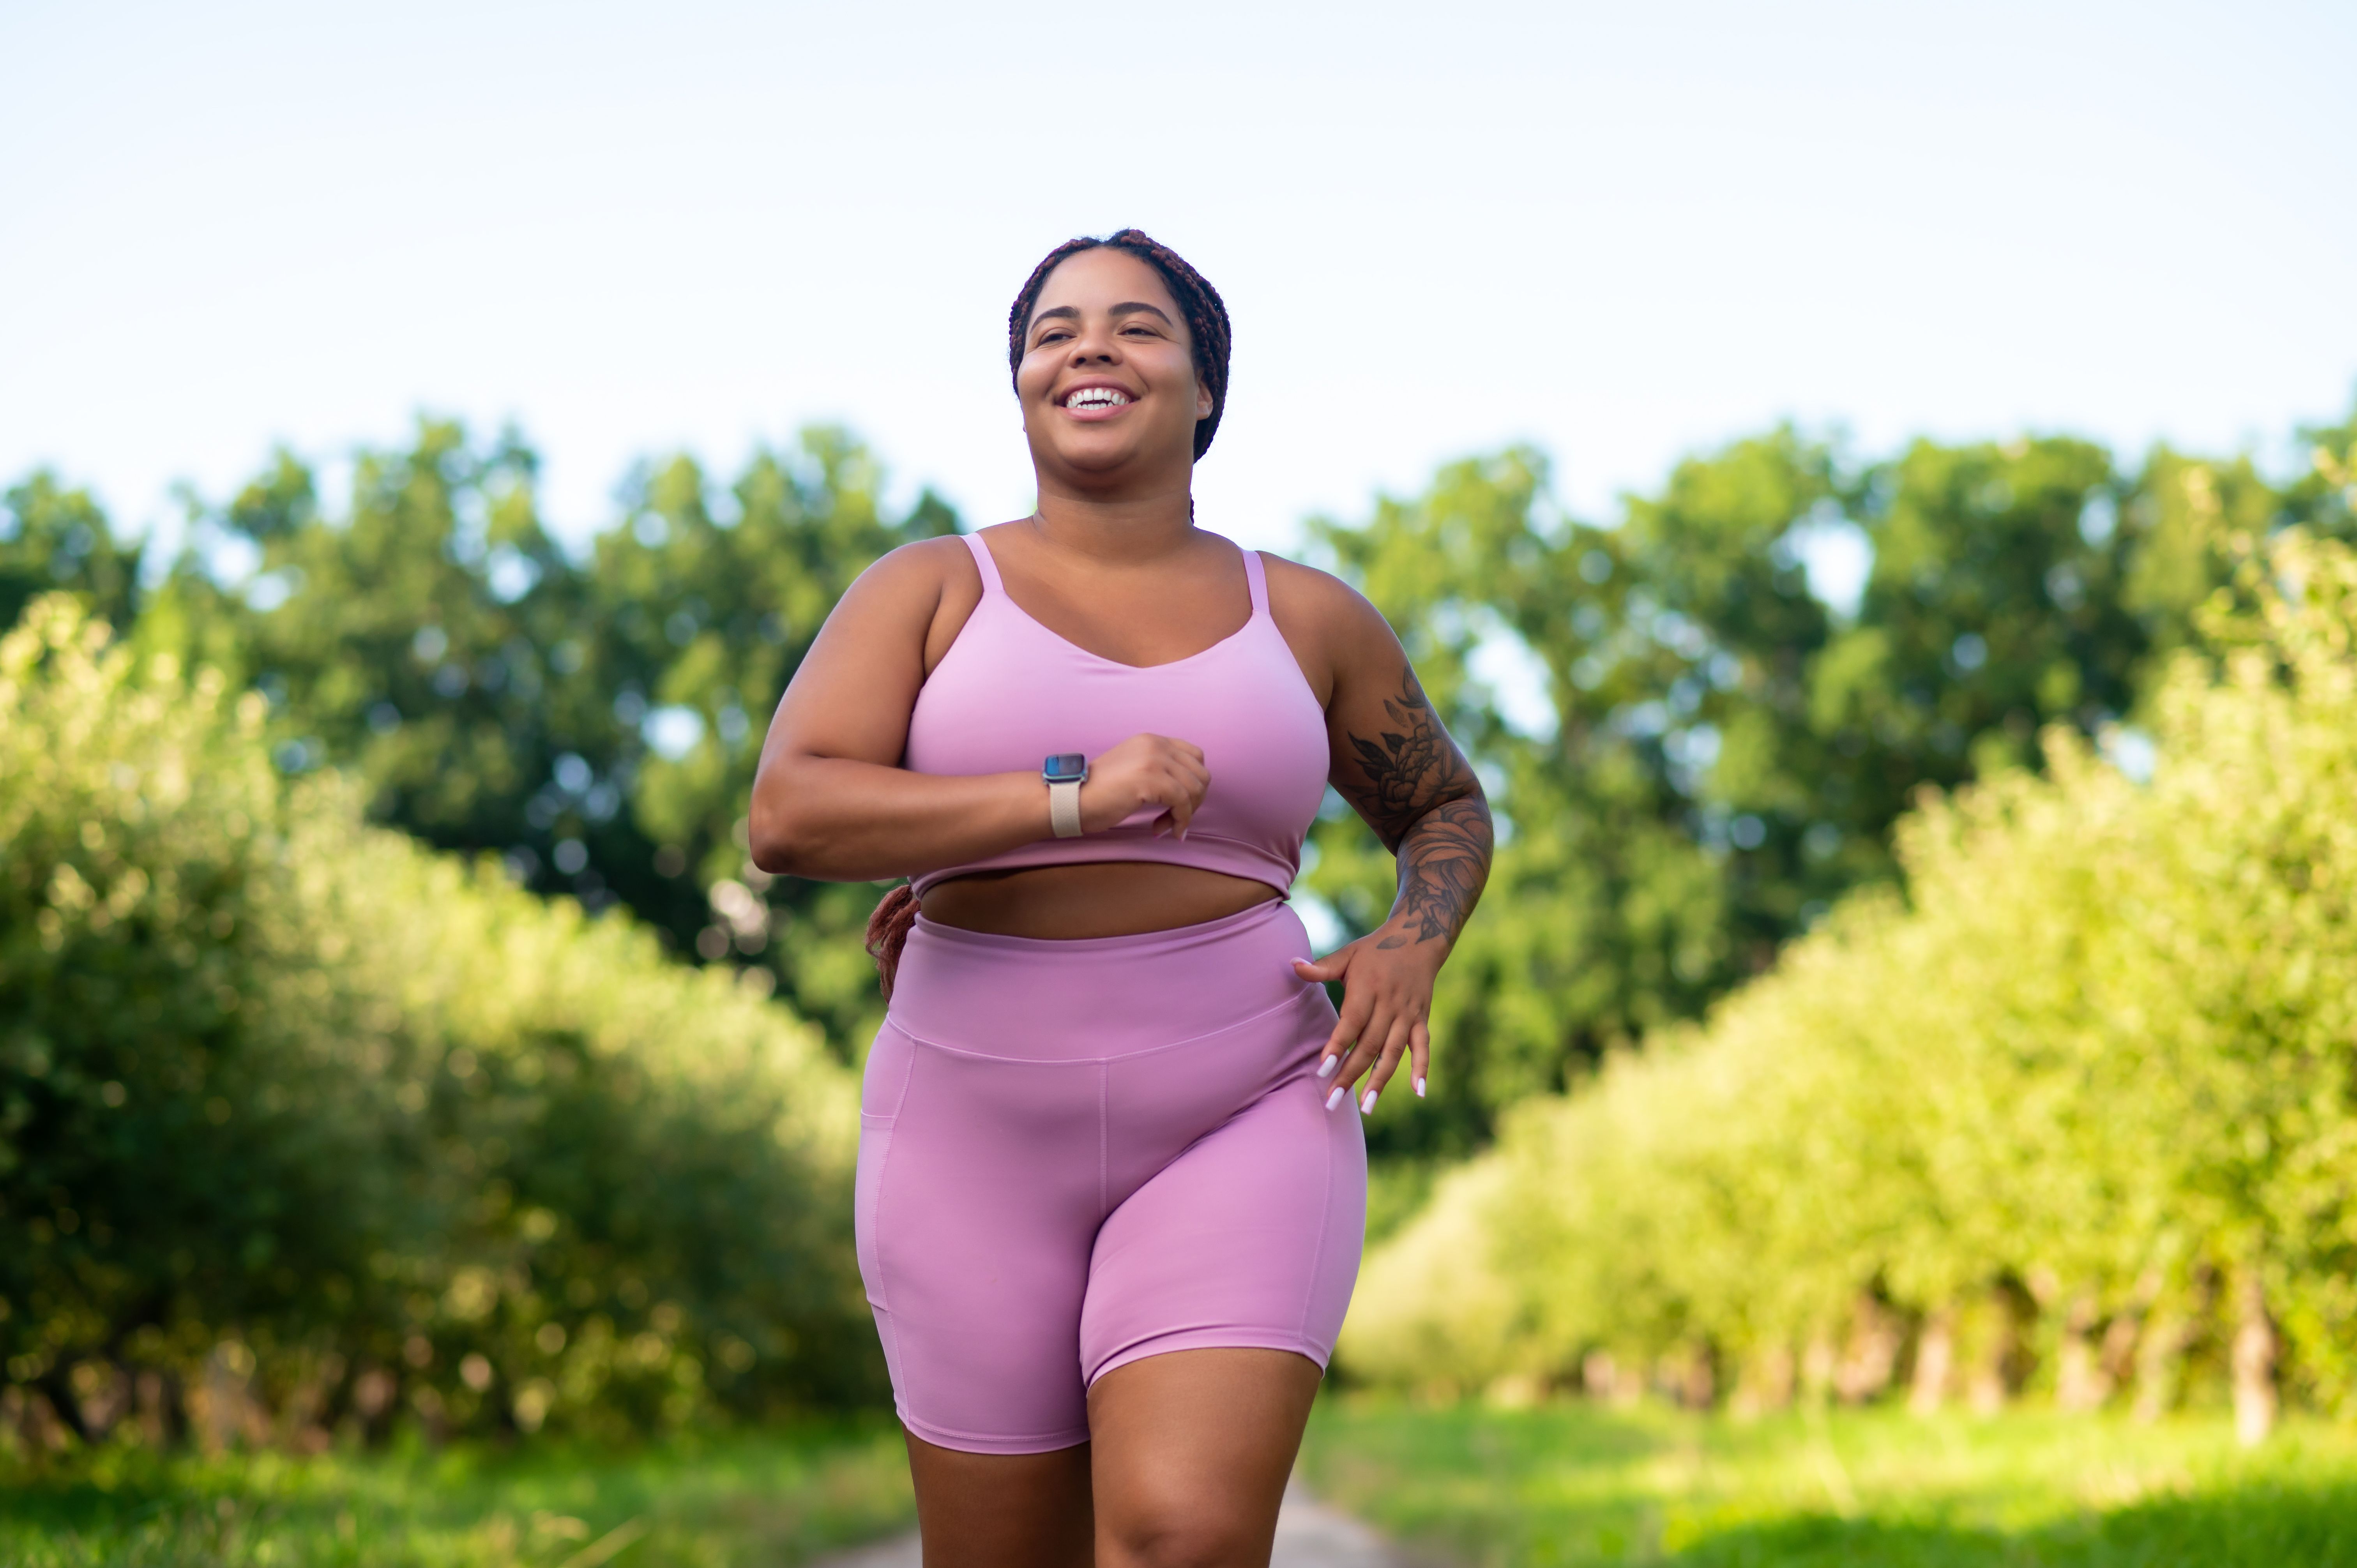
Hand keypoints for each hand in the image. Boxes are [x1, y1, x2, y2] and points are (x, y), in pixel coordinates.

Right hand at [1077, 733, 1208, 836]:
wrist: (1072, 798)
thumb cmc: (1099, 793)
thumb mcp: (1134, 770)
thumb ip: (1159, 770)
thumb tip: (1190, 792)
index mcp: (1152, 740)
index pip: (1195, 757)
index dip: (1194, 783)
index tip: (1181, 804)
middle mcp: (1156, 744)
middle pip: (1200, 773)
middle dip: (1194, 801)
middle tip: (1175, 819)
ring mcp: (1154, 759)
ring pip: (1195, 789)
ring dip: (1186, 814)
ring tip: (1166, 827)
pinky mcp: (1151, 778)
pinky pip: (1183, 802)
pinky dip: (1180, 821)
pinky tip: (1165, 831)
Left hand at [1290, 920, 1443, 1115]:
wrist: (1419, 938)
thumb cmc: (1375, 950)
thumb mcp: (1348, 954)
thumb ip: (1321, 967)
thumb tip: (1291, 965)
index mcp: (1368, 989)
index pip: (1352, 1022)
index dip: (1338, 1046)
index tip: (1323, 1070)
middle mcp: (1389, 1004)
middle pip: (1369, 1045)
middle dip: (1351, 1074)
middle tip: (1333, 1100)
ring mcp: (1407, 1014)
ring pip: (1393, 1052)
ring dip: (1380, 1080)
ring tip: (1367, 1107)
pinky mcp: (1421, 1019)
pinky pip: (1423, 1047)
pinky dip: (1422, 1068)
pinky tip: (1419, 1093)